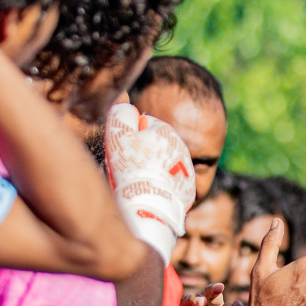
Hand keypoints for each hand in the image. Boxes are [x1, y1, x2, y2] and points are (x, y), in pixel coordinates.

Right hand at [105, 103, 195, 260]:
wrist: (149, 205)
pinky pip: (170, 184)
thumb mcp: (119, 135)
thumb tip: (124, 99)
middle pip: (155, 146)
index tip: (125, 152)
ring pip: (164, 165)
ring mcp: (186, 170)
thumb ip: (121, 112)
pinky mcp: (187, 190)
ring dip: (153, 170)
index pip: (144, 127)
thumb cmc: (131, 168)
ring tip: (140, 183)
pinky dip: (161, 187)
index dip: (131, 138)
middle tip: (130, 169)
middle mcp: (182, 148)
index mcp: (166, 132)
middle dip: (143, 154)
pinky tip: (151, 193)